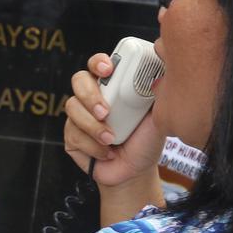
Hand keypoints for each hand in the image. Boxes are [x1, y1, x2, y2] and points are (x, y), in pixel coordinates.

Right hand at [64, 53, 164, 186]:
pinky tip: (107, 153)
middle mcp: (92, 97)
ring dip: (93, 126)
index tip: (108, 70)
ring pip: (73, 108)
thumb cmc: (145, 140)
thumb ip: (155, 94)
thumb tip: (161, 74)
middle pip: (78, 80)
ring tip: (111, 140)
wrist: (136, 170)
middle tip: (105, 112)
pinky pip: (73, 134)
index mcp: (112, 86)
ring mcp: (79, 116)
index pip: (98, 65)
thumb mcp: (157, 115)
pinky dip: (92, 146)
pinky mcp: (71, 136)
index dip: (98, 62)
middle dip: (90, 95)